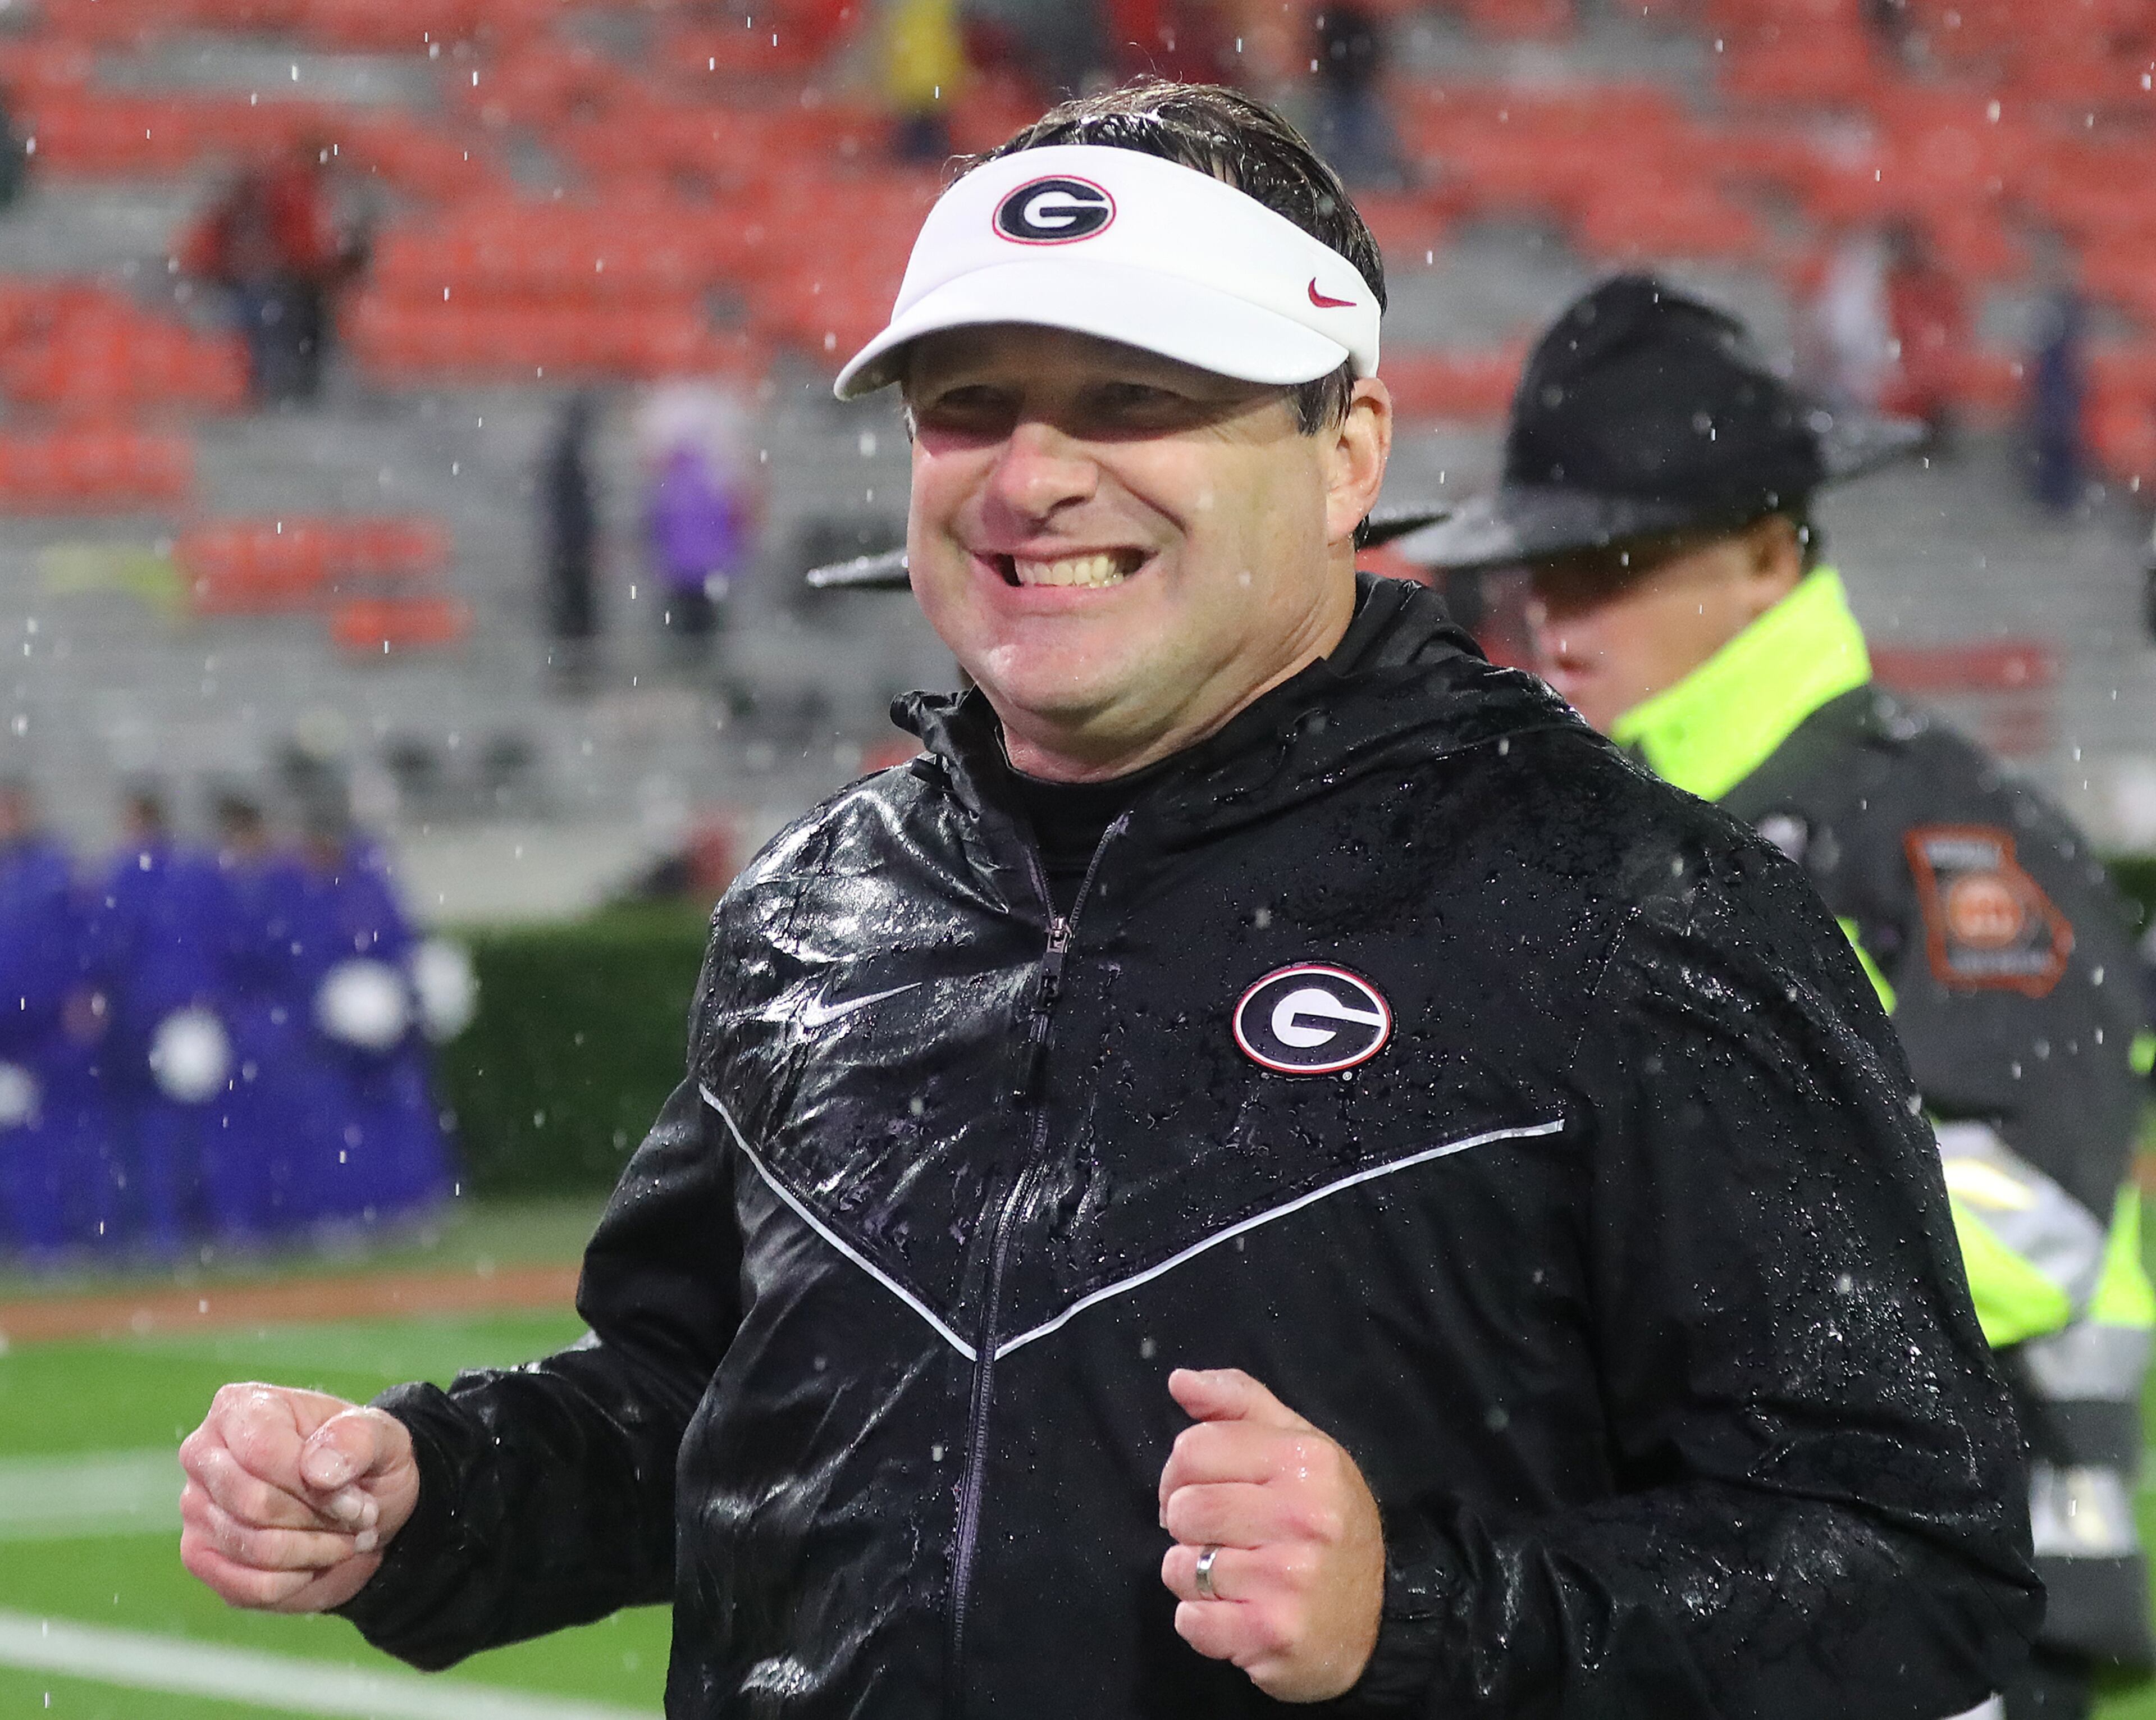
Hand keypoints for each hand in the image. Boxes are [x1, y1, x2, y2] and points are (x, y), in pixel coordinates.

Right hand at [179, 1382, 419, 1612]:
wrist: (360, 1505)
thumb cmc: (362, 1459)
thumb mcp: (382, 1437)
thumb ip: (357, 1439)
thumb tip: (315, 1469)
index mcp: (240, 1407)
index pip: (264, 1452)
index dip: (317, 1485)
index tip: (360, 1499)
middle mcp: (203, 1454)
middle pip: (254, 1503)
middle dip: (319, 1518)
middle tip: (358, 1517)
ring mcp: (195, 1508)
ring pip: (254, 1547)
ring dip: (315, 1550)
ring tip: (345, 1536)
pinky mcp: (200, 1556)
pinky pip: (248, 1585)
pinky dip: (296, 1579)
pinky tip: (316, 1560)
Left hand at [1157, 1367, 1384, 1702]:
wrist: (1381, 1619)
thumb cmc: (1326, 1521)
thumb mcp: (1297, 1445)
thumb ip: (1238, 1403)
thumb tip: (1180, 1381)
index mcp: (1305, 1460)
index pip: (1193, 1448)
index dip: (1180, 1472)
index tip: (1200, 1490)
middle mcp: (1302, 1516)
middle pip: (1182, 1508)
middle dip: (1187, 1525)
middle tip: (1219, 1537)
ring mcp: (1289, 1580)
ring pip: (1181, 1567)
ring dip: (1193, 1576)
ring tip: (1231, 1577)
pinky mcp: (1273, 1634)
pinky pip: (1190, 1622)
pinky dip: (1200, 1622)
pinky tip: (1233, 1614)